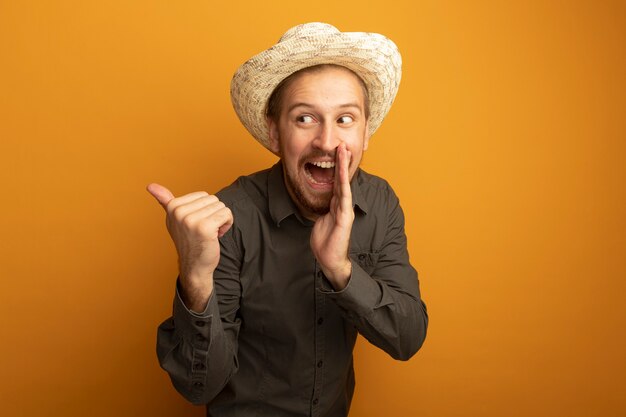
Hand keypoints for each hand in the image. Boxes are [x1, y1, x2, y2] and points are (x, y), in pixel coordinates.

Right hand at [147, 183, 232, 311]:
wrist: (194, 267)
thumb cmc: (188, 241)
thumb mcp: (174, 219)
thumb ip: (165, 201)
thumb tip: (150, 185)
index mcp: (173, 207)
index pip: (203, 195)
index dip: (205, 209)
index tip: (196, 224)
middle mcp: (179, 212)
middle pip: (213, 199)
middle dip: (214, 214)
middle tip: (204, 230)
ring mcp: (191, 220)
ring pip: (221, 206)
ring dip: (221, 220)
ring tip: (210, 234)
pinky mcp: (204, 228)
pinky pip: (226, 214)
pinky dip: (227, 224)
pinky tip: (217, 236)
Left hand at [310, 143, 353, 289]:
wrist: (330, 259)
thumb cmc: (326, 242)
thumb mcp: (321, 220)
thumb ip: (323, 208)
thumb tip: (321, 199)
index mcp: (336, 205)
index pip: (337, 182)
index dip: (336, 166)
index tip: (336, 151)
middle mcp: (342, 205)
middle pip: (342, 179)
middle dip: (342, 162)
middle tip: (342, 145)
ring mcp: (344, 211)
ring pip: (344, 185)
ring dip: (344, 169)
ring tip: (344, 153)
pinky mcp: (344, 219)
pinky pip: (344, 200)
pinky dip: (345, 187)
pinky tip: (345, 177)